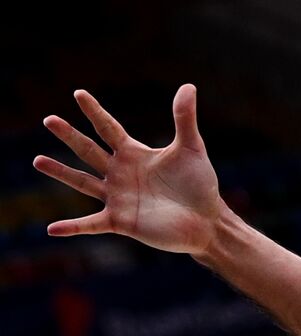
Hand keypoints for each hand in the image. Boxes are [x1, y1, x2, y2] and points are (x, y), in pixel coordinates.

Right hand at [34, 85, 222, 254]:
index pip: (108, 128)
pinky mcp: (121, 221)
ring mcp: (118, 197)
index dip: (94, 112)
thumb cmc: (200, 185)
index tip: (78, 93)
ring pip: (82, 182)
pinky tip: (51, 229)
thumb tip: (188, 85)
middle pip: (89, 150)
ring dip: (61, 172)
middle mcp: (120, 173)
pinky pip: (91, 224)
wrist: (208, 221)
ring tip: (38, 160)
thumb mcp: (191, 148)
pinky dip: (72, 227)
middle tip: (49, 120)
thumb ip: (184, 118)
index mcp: (134, 154)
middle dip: (70, 135)